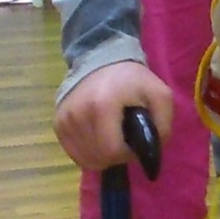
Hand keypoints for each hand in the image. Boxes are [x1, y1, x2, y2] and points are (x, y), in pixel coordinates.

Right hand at [54, 62, 172, 171]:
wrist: (100, 59)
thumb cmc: (132, 80)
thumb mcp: (160, 96)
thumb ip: (162, 127)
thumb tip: (151, 155)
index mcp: (102, 107)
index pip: (112, 152)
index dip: (128, 155)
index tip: (134, 143)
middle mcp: (77, 115)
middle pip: (98, 158)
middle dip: (116, 156)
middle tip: (124, 140)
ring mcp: (64, 120)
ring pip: (85, 159)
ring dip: (102, 155)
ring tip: (111, 136)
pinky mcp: (57, 124)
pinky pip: (74, 153)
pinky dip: (88, 152)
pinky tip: (98, 137)